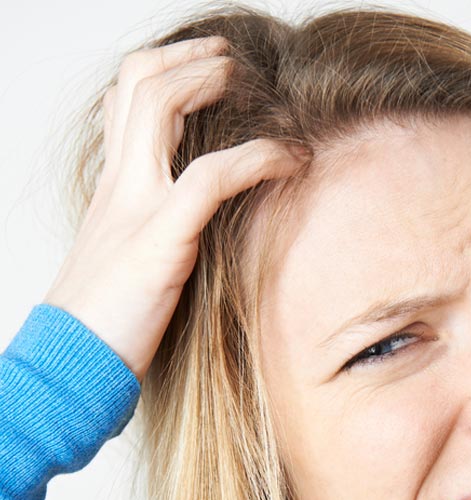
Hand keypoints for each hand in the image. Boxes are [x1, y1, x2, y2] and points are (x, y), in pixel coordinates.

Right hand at [43, 36, 304, 381]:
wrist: (74, 363)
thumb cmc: (107, 321)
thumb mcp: (128, 259)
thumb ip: (154, 229)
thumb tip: (196, 229)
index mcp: (114, 188)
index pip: (124, 103)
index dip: (164, 72)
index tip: (205, 68)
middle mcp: (120, 185)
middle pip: (139, 84)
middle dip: (189, 59)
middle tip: (229, 59)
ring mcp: (136, 206)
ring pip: (159, 106)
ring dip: (210, 82)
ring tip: (252, 83)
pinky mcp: (160, 239)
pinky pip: (211, 178)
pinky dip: (257, 158)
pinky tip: (289, 158)